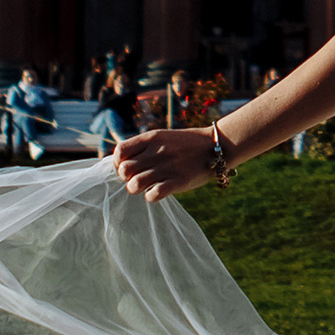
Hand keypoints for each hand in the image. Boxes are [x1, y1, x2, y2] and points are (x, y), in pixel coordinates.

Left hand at [112, 124, 226, 203]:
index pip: (120, 151)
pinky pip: (152, 196)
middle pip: (124, 170)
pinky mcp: (178, 182)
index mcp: (151, 137)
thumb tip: (120, 162)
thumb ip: (143, 147)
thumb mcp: (163, 137)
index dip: (118, 162)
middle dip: (126, 178)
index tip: (127, 167)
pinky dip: (151, 197)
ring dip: (136, 189)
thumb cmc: (186, 144)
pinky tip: (158, 192)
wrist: (216, 146)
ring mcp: (167, 167)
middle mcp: (156, 151)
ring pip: (134, 185)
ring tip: (146, 187)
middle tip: (136, 178)